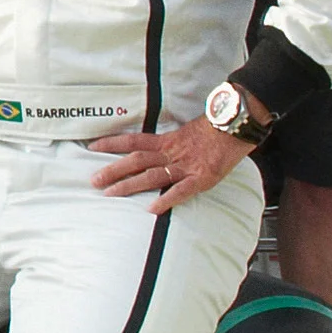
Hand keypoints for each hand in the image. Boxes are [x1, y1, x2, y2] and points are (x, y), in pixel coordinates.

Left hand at [91, 115, 254, 209]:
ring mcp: (186, 166)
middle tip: (93, 180)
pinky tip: (152, 209)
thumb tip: (161, 148)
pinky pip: (181, 190)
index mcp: (169, 140)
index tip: (92, 147)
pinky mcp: (202, 178)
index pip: (134, 141)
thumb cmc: (217, 126)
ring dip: (129, 185)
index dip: (112, 143)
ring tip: (110, 194)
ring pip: (152, 176)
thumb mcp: (190, 131)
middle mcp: (173, 152)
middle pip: (136, 161)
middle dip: (113, 170)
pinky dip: (167, 200)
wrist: (238, 123)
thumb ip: (174, 141)